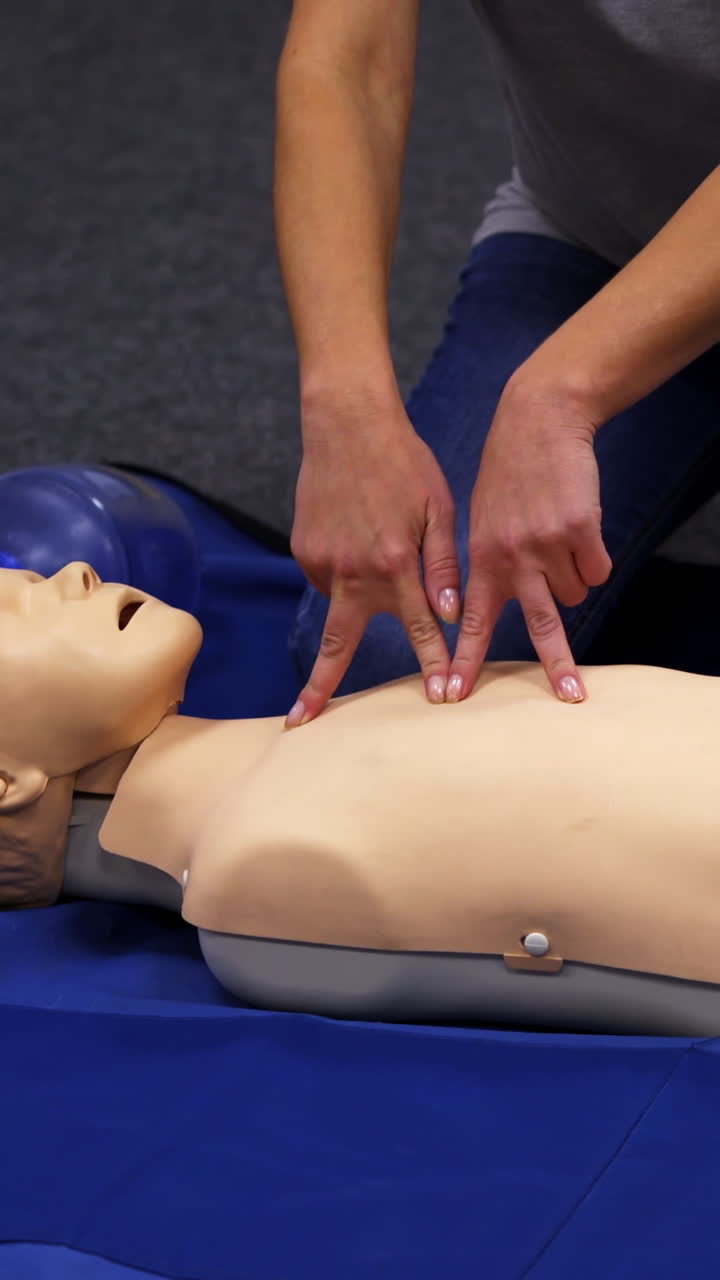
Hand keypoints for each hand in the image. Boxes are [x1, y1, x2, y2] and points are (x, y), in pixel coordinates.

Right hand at [288, 397, 460, 724]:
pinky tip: (354, 536)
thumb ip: (444, 563)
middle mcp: (354, 571)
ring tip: (365, 549)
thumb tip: (448, 612)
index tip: (438, 699)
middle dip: (319, 688)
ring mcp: (322, 561)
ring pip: (339, 602)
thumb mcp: (438, 508)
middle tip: (300, 721)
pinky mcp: (303, 549)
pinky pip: (326, 577)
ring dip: (352, 600)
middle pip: (337, 644)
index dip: (431, 665)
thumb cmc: (403, 463)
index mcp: (395, 563)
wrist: (346, 423)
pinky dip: (343, 571)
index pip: (417, 628)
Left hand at [447, 378, 611, 702]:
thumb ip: (481, 566)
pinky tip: (578, 530)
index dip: (466, 660)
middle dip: (557, 665)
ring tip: (556, 540)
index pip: (473, 621)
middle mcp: (512, 556)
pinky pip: (597, 571)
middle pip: (539, 624)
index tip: (455, 695)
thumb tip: (476, 611)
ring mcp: (547, 543)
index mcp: (482, 559)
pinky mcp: (580, 528)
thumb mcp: (478, 519)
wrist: (538, 421)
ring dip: (571, 578)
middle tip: (569, 696)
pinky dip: (593, 559)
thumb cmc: (506, 474)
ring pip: (574, 594)